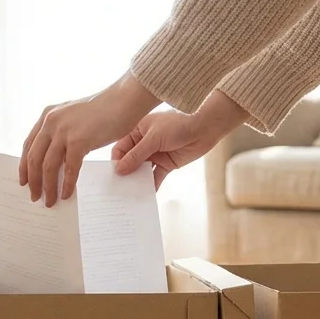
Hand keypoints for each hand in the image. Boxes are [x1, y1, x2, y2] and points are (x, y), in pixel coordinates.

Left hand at [19, 73, 158, 206]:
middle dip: (33, 181)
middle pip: (34, 158)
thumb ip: (61, 134)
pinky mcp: (78, 140)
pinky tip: (67, 194)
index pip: (28, 145)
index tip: (24, 181)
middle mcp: (51, 122)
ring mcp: (63, 131)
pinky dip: (67, 184)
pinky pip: (69, 168)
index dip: (24, 166)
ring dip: (48, 187)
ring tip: (50, 201)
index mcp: (47, 116)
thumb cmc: (104, 110)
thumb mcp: (74, 119)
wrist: (124, 99)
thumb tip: (56, 160)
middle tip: (34, 196)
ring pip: (48, 166)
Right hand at [113, 90, 249, 186]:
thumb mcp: (153, 138)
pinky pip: (156, 177)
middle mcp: (144, 143)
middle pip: (130, 161)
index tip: (114, 175)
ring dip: (137, 181)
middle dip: (126, 173)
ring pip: (142, 171)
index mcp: (137, 131)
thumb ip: (136, 155)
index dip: (117, 161)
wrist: (204, 126)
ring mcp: (155, 154)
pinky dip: (152, 185)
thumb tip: (119, 170)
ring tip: (131, 194)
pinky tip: (146, 195)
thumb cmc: (178, 123)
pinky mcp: (167, 164)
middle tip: (119, 188)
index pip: (121, 149)